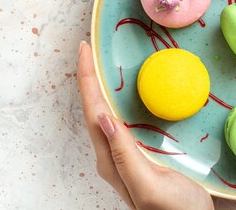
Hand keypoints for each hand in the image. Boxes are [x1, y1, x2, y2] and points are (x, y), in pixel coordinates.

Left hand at [76, 42, 213, 209]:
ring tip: (102, 62)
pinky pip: (124, 119)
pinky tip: (128, 92)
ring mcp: (126, 154)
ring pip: (107, 112)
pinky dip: (120, 98)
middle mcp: (114, 155)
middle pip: (95, 108)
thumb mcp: (150, 187)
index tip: (85, 49)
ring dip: (102, 86)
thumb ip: (126, 156)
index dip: (87, 78)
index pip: (94, 111)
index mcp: (112, 160)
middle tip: (90, 48)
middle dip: (90, 77)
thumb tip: (105, 119)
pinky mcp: (141, 153)